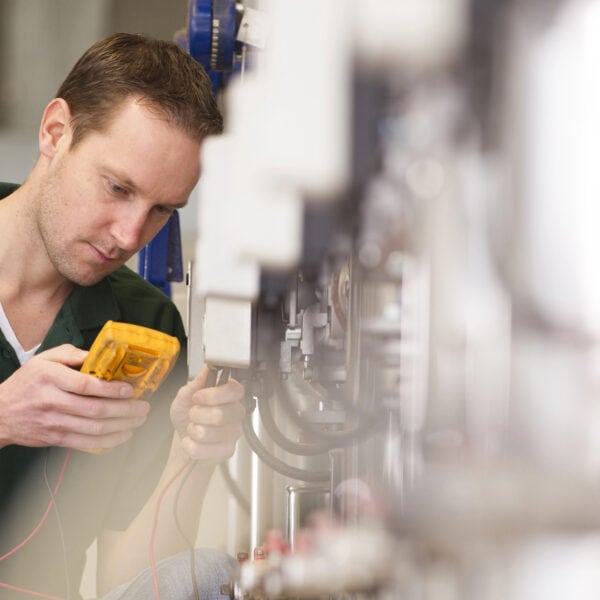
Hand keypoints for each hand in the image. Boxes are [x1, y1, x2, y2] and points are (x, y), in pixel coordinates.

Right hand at [0, 344, 149, 449]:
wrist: (0, 413)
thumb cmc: (27, 383)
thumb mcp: (44, 360)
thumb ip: (70, 354)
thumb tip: (98, 354)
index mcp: (50, 378)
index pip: (85, 386)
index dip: (111, 389)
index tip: (130, 389)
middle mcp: (52, 401)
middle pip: (95, 410)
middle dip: (124, 410)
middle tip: (143, 407)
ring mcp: (54, 423)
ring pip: (93, 429)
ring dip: (121, 426)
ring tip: (138, 420)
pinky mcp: (55, 438)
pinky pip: (85, 443)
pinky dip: (107, 442)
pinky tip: (123, 435)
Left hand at [170, 365, 244, 460]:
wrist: (184, 437)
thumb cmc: (187, 415)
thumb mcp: (185, 395)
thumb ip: (196, 383)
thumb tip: (207, 368)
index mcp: (229, 395)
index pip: (234, 390)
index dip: (213, 395)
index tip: (198, 397)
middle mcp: (236, 412)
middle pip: (221, 414)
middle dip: (197, 415)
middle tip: (194, 414)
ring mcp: (234, 432)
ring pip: (209, 433)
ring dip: (193, 430)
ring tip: (194, 427)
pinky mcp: (227, 450)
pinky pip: (203, 449)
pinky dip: (190, 445)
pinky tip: (193, 441)